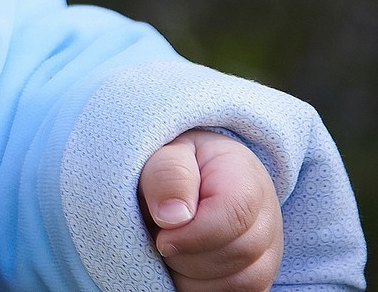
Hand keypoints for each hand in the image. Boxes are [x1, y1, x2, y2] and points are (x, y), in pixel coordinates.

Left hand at [141, 129, 282, 291]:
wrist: (192, 174)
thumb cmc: (175, 164)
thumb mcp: (165, 152)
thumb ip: (168, 175)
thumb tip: (173, 218)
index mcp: (245, 176)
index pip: (236, 215)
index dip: (193, 234)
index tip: (161, 232)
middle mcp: (268, 216)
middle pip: (238, 254)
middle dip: (186, 254)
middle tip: (159, 237)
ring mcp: (270, 250)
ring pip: (241, 284)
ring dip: (192, 275)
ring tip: (171, 248)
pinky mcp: (259, 274)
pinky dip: (202, 289)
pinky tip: (183, 266)